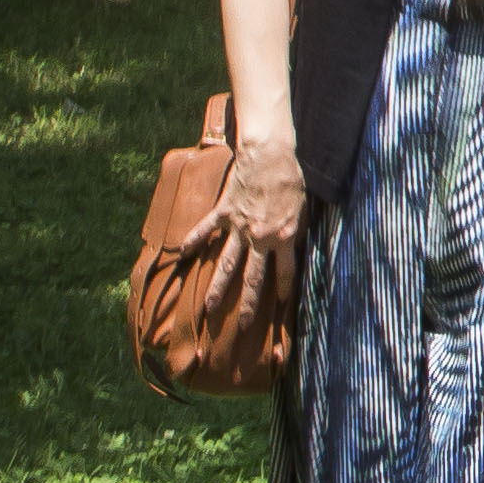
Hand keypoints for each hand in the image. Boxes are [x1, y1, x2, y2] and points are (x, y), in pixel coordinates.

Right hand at [189, 133, 308, 305]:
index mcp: (283, 237)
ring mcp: (239, 227)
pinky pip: (206, 230)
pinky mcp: (224, 212)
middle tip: (244, 327)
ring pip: (227, 263)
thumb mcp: (301, 209)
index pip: (285, 271)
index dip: (285, 289)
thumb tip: (292, 246)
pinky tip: (182, 254)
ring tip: (209, 308)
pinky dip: (193, 241)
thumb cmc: (290, 180)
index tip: (282, 306)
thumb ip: (294, 231)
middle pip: (253, 278)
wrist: (270, 155)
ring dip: (218, 287)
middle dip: (249, 304)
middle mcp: (260, 237)